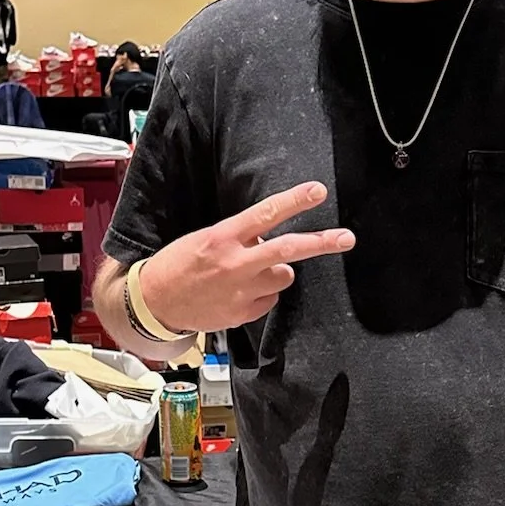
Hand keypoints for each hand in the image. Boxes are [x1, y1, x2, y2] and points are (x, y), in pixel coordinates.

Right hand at [140, 182, 353, 332]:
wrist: (157, 302)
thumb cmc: (179, 263)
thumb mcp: (206, 238)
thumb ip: (240, 236)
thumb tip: (269, 236)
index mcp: (223, 237)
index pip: (265, 214)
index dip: (295, 201)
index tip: (318, 191)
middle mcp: (236, 264)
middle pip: (288, 250)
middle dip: (322, 243)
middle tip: (347, 238)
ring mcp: (242, 291)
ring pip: (284, 275)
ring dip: (277, 271)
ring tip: (252, 272)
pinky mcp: (245, 314)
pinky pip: (271, 299)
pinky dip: (263, 294)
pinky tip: (240, 293)